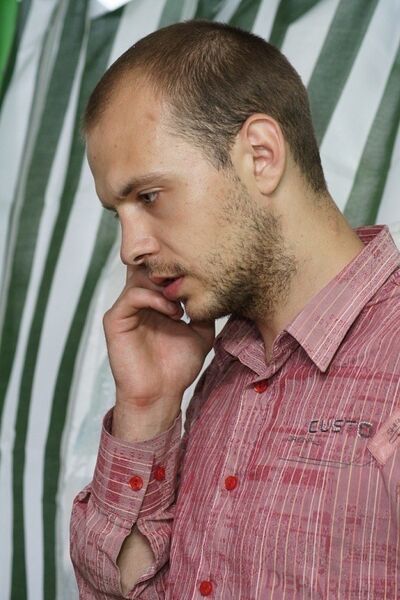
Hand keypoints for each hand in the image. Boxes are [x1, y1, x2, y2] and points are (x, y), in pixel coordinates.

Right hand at [103, 266, 214, 438]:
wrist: (160, 394)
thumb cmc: (177, 367)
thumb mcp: (200, 332)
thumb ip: (202, 309)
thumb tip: (213, 287)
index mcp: (155, 301)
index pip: (160, 270)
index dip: (177, 266)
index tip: (198, 274)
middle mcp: (138, 301)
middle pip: (148, 266)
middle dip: (170, 270)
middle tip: (189, 282)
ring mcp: (126, 309)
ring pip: (140, 276)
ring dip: (164, 285)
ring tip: (181, 305)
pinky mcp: (115, 320)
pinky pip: (132, 295)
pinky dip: (154, 298)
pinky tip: (172, 313)